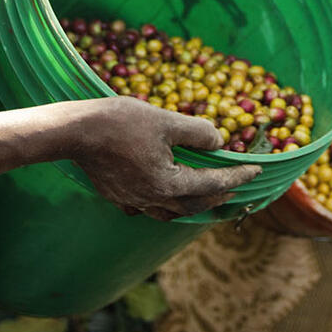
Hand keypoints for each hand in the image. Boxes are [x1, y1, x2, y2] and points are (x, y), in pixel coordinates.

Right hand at [70, 98, 261, 221]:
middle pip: (193, 205)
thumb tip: (219, 141)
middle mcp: (151, 200)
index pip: (212, 184)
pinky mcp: (117, 196)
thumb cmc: (121, 123)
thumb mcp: (166, 121)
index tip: (257, 171)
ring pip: (170, 211)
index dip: (237, 177)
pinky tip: (165, 192)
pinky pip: (147, 206)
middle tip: (235, 186)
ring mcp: (132, 201)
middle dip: (217, 196)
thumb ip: (198, 132)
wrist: (74, 132)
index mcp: (168, 184)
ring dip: (192, 203)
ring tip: (206, 192)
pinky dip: (164, 202)